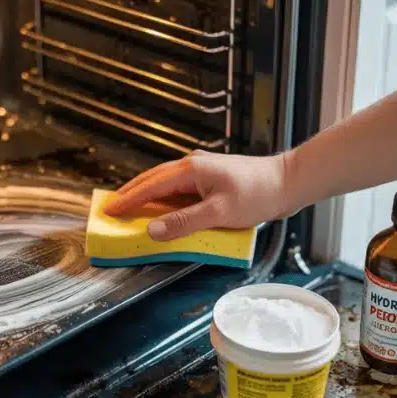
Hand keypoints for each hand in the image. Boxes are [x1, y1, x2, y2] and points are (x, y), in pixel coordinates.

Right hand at [102, 150, 292, 240]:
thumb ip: (184, 223)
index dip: (128, 200)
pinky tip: (163, 209)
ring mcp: (202, 172)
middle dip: (131, 194)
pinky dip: (165, 199)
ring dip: (147, 196)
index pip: (150, 187)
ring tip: (131, 208)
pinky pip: (180, 190)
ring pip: (165, 184)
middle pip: (153, 180)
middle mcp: (192, 166)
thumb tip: (152, 230)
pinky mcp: (211, 180)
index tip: (109, 210)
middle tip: (111, 208)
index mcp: (190, 170)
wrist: (288, 182)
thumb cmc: (257, 194)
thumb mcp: (219, 213)